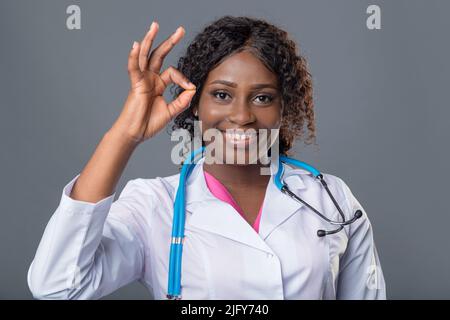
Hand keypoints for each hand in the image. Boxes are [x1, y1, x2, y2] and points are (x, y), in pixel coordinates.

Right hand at [110, 21, 195, 143]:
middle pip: (159, 55)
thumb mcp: (171, 111)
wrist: (135, 133)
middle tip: (180, 30)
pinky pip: (134, 68)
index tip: (190, 89)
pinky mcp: (135, 85)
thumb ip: (181, 101)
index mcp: (158, 84)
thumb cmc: (148, 123)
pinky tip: (136, 45)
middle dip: (170, 42)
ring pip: (146, 55)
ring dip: (150, 39)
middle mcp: (150, 79)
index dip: (184, 79)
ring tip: (155, 26)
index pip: (173, 72)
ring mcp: (142, 80)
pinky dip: (134, 56)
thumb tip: (192, 89)